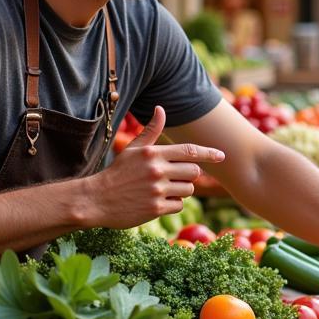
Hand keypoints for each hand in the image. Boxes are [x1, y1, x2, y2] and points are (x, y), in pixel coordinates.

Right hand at [90, 106, 223, 228]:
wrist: (96, 199)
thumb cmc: (118, 172)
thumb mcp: (133, 149)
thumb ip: (151, 131)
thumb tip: (161, 108)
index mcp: (154, 154)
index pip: (190, 151)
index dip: (209, 153)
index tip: (222, 156)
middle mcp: (157, 171)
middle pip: (193, 171)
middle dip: (188, 175)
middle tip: (173, 177)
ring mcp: (157, 190)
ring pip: (188, 190)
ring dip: (181, 190)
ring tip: (162, 190)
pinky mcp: (155, 209)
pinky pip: (179, 206)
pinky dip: (172, 205)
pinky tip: (157, 202)